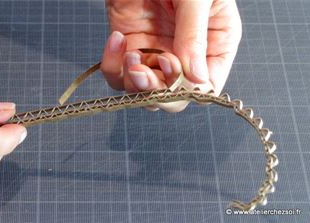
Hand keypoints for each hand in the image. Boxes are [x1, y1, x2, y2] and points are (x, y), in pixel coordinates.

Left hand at [101, 0, 241, 111]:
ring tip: (129, 56)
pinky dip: (113, 66)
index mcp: (215, 43)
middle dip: (156, 91)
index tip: (170, 66)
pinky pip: (118, 73)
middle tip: (142, 71)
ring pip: (143, 91)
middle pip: (173, 97)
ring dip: (133, 84)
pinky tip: (115, 40)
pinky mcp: (128, 44)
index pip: (206, 86)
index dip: (187, 89)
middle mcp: (185, 53)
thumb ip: (194, 35)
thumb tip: (197, 79)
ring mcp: (155, 50)